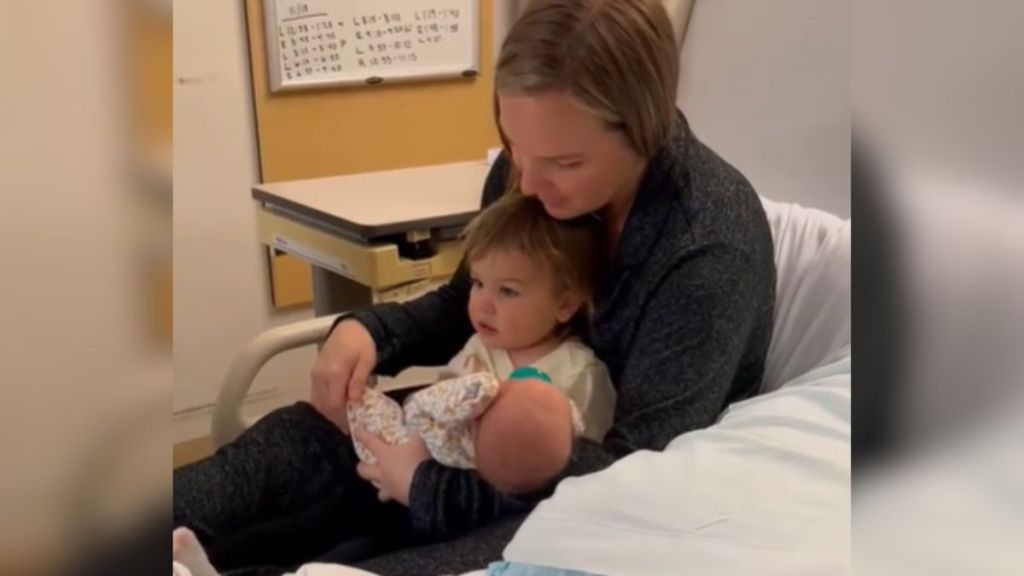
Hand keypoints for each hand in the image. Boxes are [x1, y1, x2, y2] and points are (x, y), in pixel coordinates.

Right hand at [310, 319, 376, 433]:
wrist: (350, 328)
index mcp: (334, 373)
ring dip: (329, 413)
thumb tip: (354, 400)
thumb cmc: (362, 344)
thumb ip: (359, 380)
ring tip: (343, 420)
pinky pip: (316, 395)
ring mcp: (315, 375)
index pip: (335, 404)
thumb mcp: (367, 361)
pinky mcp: (314, 374)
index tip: (351, 428)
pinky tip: (336, 408)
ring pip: (317, 402)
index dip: (342, 418)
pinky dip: (324, 404)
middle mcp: (320, 375)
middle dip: (336, 419)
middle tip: (348, 428)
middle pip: (324, 406)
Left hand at [354, 427, 429, 505]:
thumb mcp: (418, 441)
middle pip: (363, 471)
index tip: (357, 432)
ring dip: (379, 486)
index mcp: (385, 454)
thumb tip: (413, 429)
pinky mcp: (398, 498)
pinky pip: (393, 497)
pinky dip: (396, 493)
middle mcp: (382, 471)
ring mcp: (388, 487)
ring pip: (378, 490)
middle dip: (362, 467)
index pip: (369, 442)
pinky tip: (401, 490)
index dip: (362, 436)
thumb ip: (413, 435)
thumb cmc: (418, 459)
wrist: (425, 484)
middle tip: (365, 464)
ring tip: (384, 483)